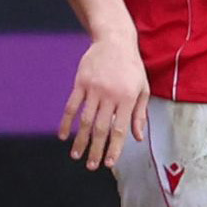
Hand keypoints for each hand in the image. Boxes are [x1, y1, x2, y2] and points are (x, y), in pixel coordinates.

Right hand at [59, 32, 148, 171]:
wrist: (115, 41)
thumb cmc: (132, 67)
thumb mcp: (143, 88)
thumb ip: (140, 114)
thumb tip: (138, 137)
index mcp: (128, 98)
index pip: (120, 129)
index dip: (114, 148)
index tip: (109, 163)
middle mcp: (110, 95)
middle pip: (101, 128)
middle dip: (96, 149)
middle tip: (91, 166)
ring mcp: (94, 89)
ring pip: (84, 120)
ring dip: (80, 140)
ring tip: (76, 156)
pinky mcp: (80, 83)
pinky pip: (71, 106)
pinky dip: (66, 122)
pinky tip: (62, 135)